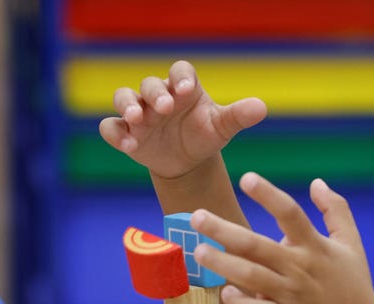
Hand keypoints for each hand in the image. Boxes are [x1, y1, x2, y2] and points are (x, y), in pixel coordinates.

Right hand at [98, 60, 266, 179]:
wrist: (186, 162)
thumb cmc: (204, 136)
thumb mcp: (222, 127)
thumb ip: (238, 116)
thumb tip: (261, 108)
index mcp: (184, 88)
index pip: (180, 71)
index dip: (181, 77)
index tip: (186, 89)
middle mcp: (158, 96)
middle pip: (150, 84)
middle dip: (155, 94)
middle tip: (165, 108)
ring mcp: (138, 113)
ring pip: (123, 98)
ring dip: (128, 106)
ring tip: (138, 121)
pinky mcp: (125, 132)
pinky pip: (111, 128)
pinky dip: (116, 134)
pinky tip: (130, 147)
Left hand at [191, 173, 373, 303]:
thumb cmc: (352, 283)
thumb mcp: (351, 242)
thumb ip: (336, 209)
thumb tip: (317, 182)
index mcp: (315, 246)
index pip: (290, 213)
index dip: (268, 194)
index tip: (246, 178)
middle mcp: (300, 268)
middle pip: (257, 245)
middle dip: (224, 230)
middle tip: (196, 216)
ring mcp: (291, 295)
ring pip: (252, 278)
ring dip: (223, 264)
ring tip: (198, 252)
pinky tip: (224, 293)